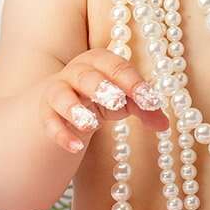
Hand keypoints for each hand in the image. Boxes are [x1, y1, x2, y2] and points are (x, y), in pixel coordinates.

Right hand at [43, 48, 170, 154]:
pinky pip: (50, 122)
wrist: (65, 105)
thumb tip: (163, 125)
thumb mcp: (125, 101)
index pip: (116, 66)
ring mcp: (58, 91)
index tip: (150, 100)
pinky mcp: (46, 113)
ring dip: (74, 109)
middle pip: (86, 75)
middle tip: (117, 100)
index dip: (133, 82)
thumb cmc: (102, 98)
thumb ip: (144, 108)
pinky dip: (61, 134)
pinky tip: (76, 148)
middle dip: (101, 87)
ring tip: (90, 125)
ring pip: (61, 95)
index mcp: (100, 61)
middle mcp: (76, 72)